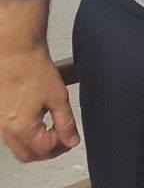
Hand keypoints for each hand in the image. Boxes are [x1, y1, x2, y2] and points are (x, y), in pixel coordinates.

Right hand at [0, 47, 79, 162]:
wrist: (15, 53)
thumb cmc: (34, 70)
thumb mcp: (58, 97)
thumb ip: (66, 122)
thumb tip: (72, 141)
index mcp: (21, 127)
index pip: (44, 149)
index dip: (61, 144)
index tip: (71, 134)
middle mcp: (7, 129)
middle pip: (27, 155)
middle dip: (48, 151)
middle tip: (64, 139)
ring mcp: (1, 124)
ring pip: (19, 147)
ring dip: (37, 144)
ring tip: (54, 129)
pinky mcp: (0, 116)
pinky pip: (12, 136)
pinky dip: (27, 136)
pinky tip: (40, 122)